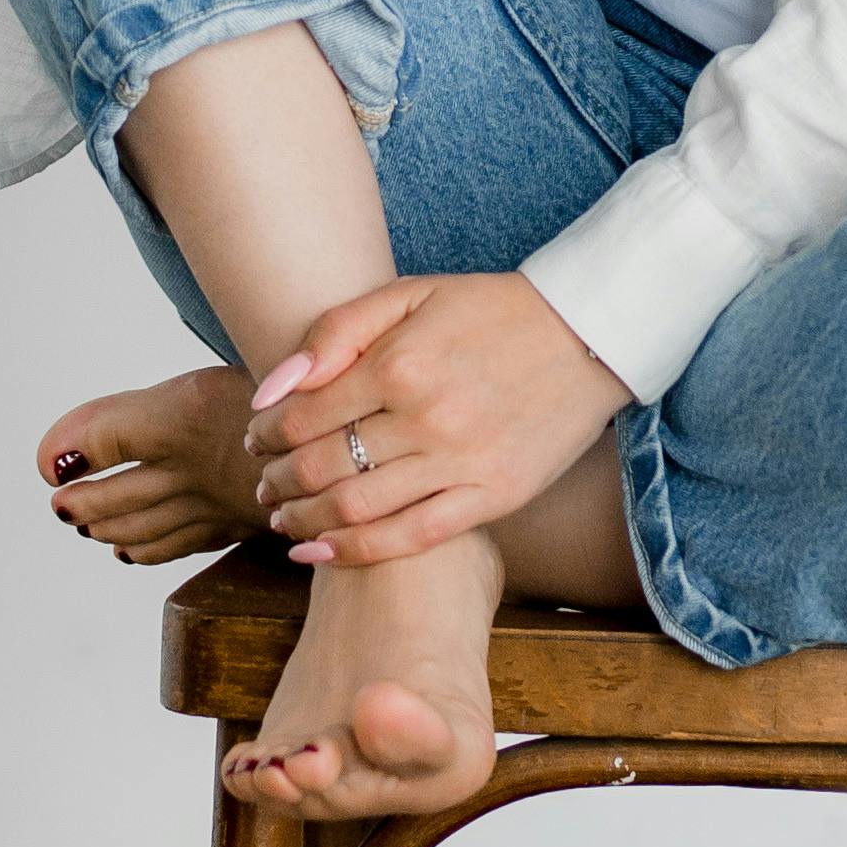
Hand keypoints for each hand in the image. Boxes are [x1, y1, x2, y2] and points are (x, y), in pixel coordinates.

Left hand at [244, 271, 630, 566]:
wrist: (588, 335)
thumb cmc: (491, 312)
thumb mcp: (410, 295)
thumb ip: (336, 332)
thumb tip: (272, 388)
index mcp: (400, 363)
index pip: (305, 415)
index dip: (269, 433)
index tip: (258, 438)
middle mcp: (426, 417)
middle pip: (322, 468)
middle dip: (278, 481)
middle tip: (264, 483)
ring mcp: (461, 462)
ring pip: (357, 509)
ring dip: (304, 520)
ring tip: (284, 517)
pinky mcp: (493, 496)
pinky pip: (412, 538)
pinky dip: (356, 551)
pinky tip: (320, 552)